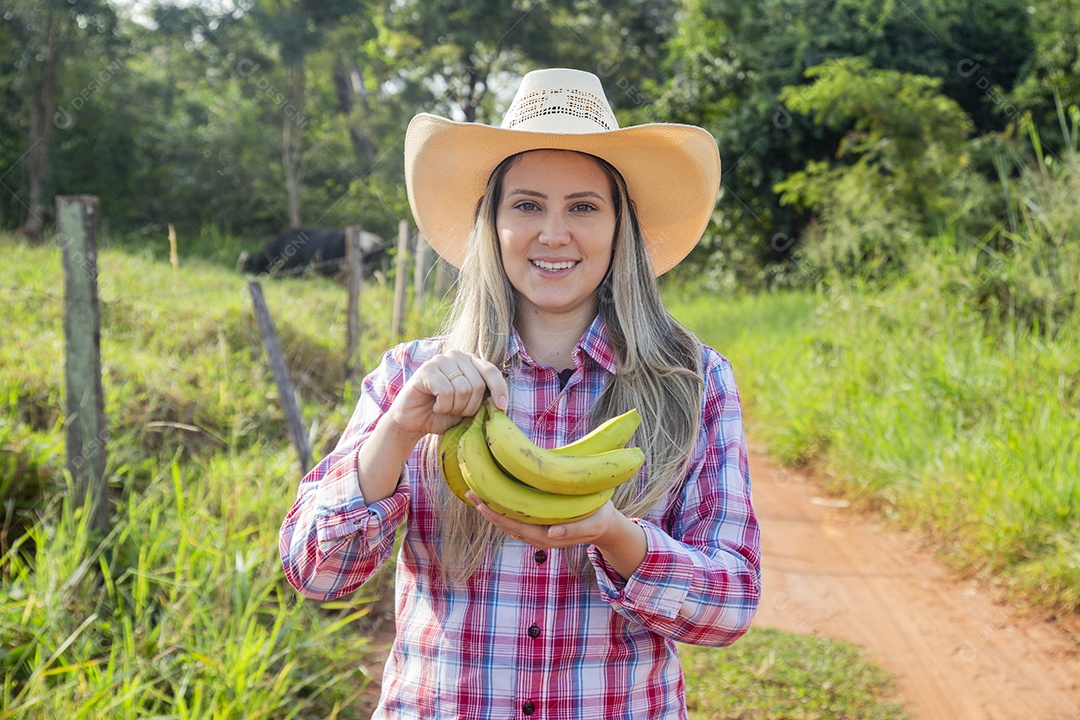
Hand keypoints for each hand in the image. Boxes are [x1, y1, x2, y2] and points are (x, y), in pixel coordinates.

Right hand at [386, 350, 507, 440]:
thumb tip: (502, 402)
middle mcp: (456, 356)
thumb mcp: (468, 407)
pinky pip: (446, 391)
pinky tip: (434, 405)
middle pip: (478, 384)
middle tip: (454, 410)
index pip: (491, 371)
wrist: (414, 422)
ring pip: (463, 389)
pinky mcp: (426, 370)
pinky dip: (442, 406)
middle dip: (469, 406)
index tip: (502, 407)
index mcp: (470, 362)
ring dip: (454, 407)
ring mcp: (440, 360)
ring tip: (443, 407)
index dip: (499, 389)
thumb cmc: (442, 414)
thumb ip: (483, 399)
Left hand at [466, 494, 648, 578]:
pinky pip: (516, 515)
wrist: (605, 525)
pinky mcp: (538, 522)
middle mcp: (536, 536)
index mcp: (546, 537)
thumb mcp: (592, 524)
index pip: (514, 525)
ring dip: (492, 506)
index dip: (496, 515)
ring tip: (475, 490)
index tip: (481, 502)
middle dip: (487, 509)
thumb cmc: (598, 520)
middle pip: (505, 523)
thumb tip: (552, 534)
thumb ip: (573, 530)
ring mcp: (536, 530)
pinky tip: (495, 492)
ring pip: (508, 519)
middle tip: (469, 491)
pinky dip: (503, 504)